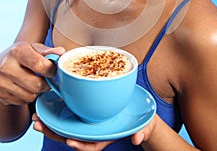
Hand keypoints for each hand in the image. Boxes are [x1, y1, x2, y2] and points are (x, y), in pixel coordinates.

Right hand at [0, 42, 64, 104]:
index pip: (40, 65)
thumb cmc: (18, 54)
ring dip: (38, 91)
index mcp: (17, 52)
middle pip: (36, 85)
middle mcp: (7, 67)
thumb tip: (62, 53)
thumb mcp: (32, 47)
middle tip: (47, 78)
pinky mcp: (1, 95)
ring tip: (36, 81)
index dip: (51, 70)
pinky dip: (28, 96)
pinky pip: (23, 102)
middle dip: (46, 83)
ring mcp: (2, 83)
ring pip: (30, 96)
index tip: (53, 69)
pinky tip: (26, 87)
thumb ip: (47, 51)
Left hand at [33, 113, 156, 149]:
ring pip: (68, 127)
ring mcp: (89, 122)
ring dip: (51, 124)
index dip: (81, 146)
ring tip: (37, 119)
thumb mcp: (143, 125)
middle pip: (73, 137)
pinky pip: (71, 115)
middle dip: (56, 133)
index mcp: (106, 136)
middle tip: (40, 126)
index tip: (70, 142)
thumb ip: (142, 131)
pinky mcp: (87, 112)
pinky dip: (58, 112)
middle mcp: (94, 131)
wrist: (139, 112)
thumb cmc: (140, 120)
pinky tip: (47, 107)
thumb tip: (137, 139)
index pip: (92, 145)